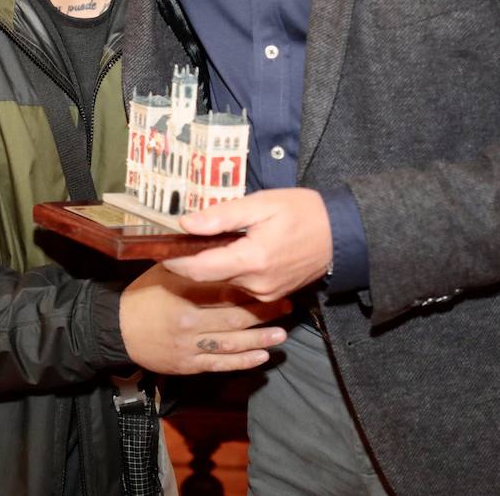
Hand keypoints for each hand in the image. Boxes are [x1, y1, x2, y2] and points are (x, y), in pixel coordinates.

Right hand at [119, 263, 289, 374]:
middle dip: (263, 313)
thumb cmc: (144, 295)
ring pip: (232, 343)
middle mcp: (189, 321)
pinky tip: (261, 356)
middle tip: (287, 307)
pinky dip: (242, 361)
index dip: (251, 287)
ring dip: (260, 339)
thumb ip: (191, 262)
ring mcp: (189, 345)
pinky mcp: (188, 364)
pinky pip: (220, 364)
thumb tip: (216, 244)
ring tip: (282, 335)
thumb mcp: (164, 271)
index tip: (271, 282)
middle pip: (234, 317)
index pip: (224, 290)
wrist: (118, 329)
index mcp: (184, 294)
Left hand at [165, 189, 331, 301]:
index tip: (158, 249)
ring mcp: (264, 293)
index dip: (175, 261)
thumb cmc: (303, 212)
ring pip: (224, 281)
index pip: (199, 269)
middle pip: (209, 276)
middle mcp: (256, 284)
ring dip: (214, 264)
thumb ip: (222, 216)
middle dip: (192, 260)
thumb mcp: (262, 204)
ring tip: (211, 240)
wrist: (341, 235)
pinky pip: (241, 284)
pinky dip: (232, 269)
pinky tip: (236, 250)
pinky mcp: (271, 294)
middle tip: (180, 238)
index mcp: (252, 260)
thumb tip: (186, 223)